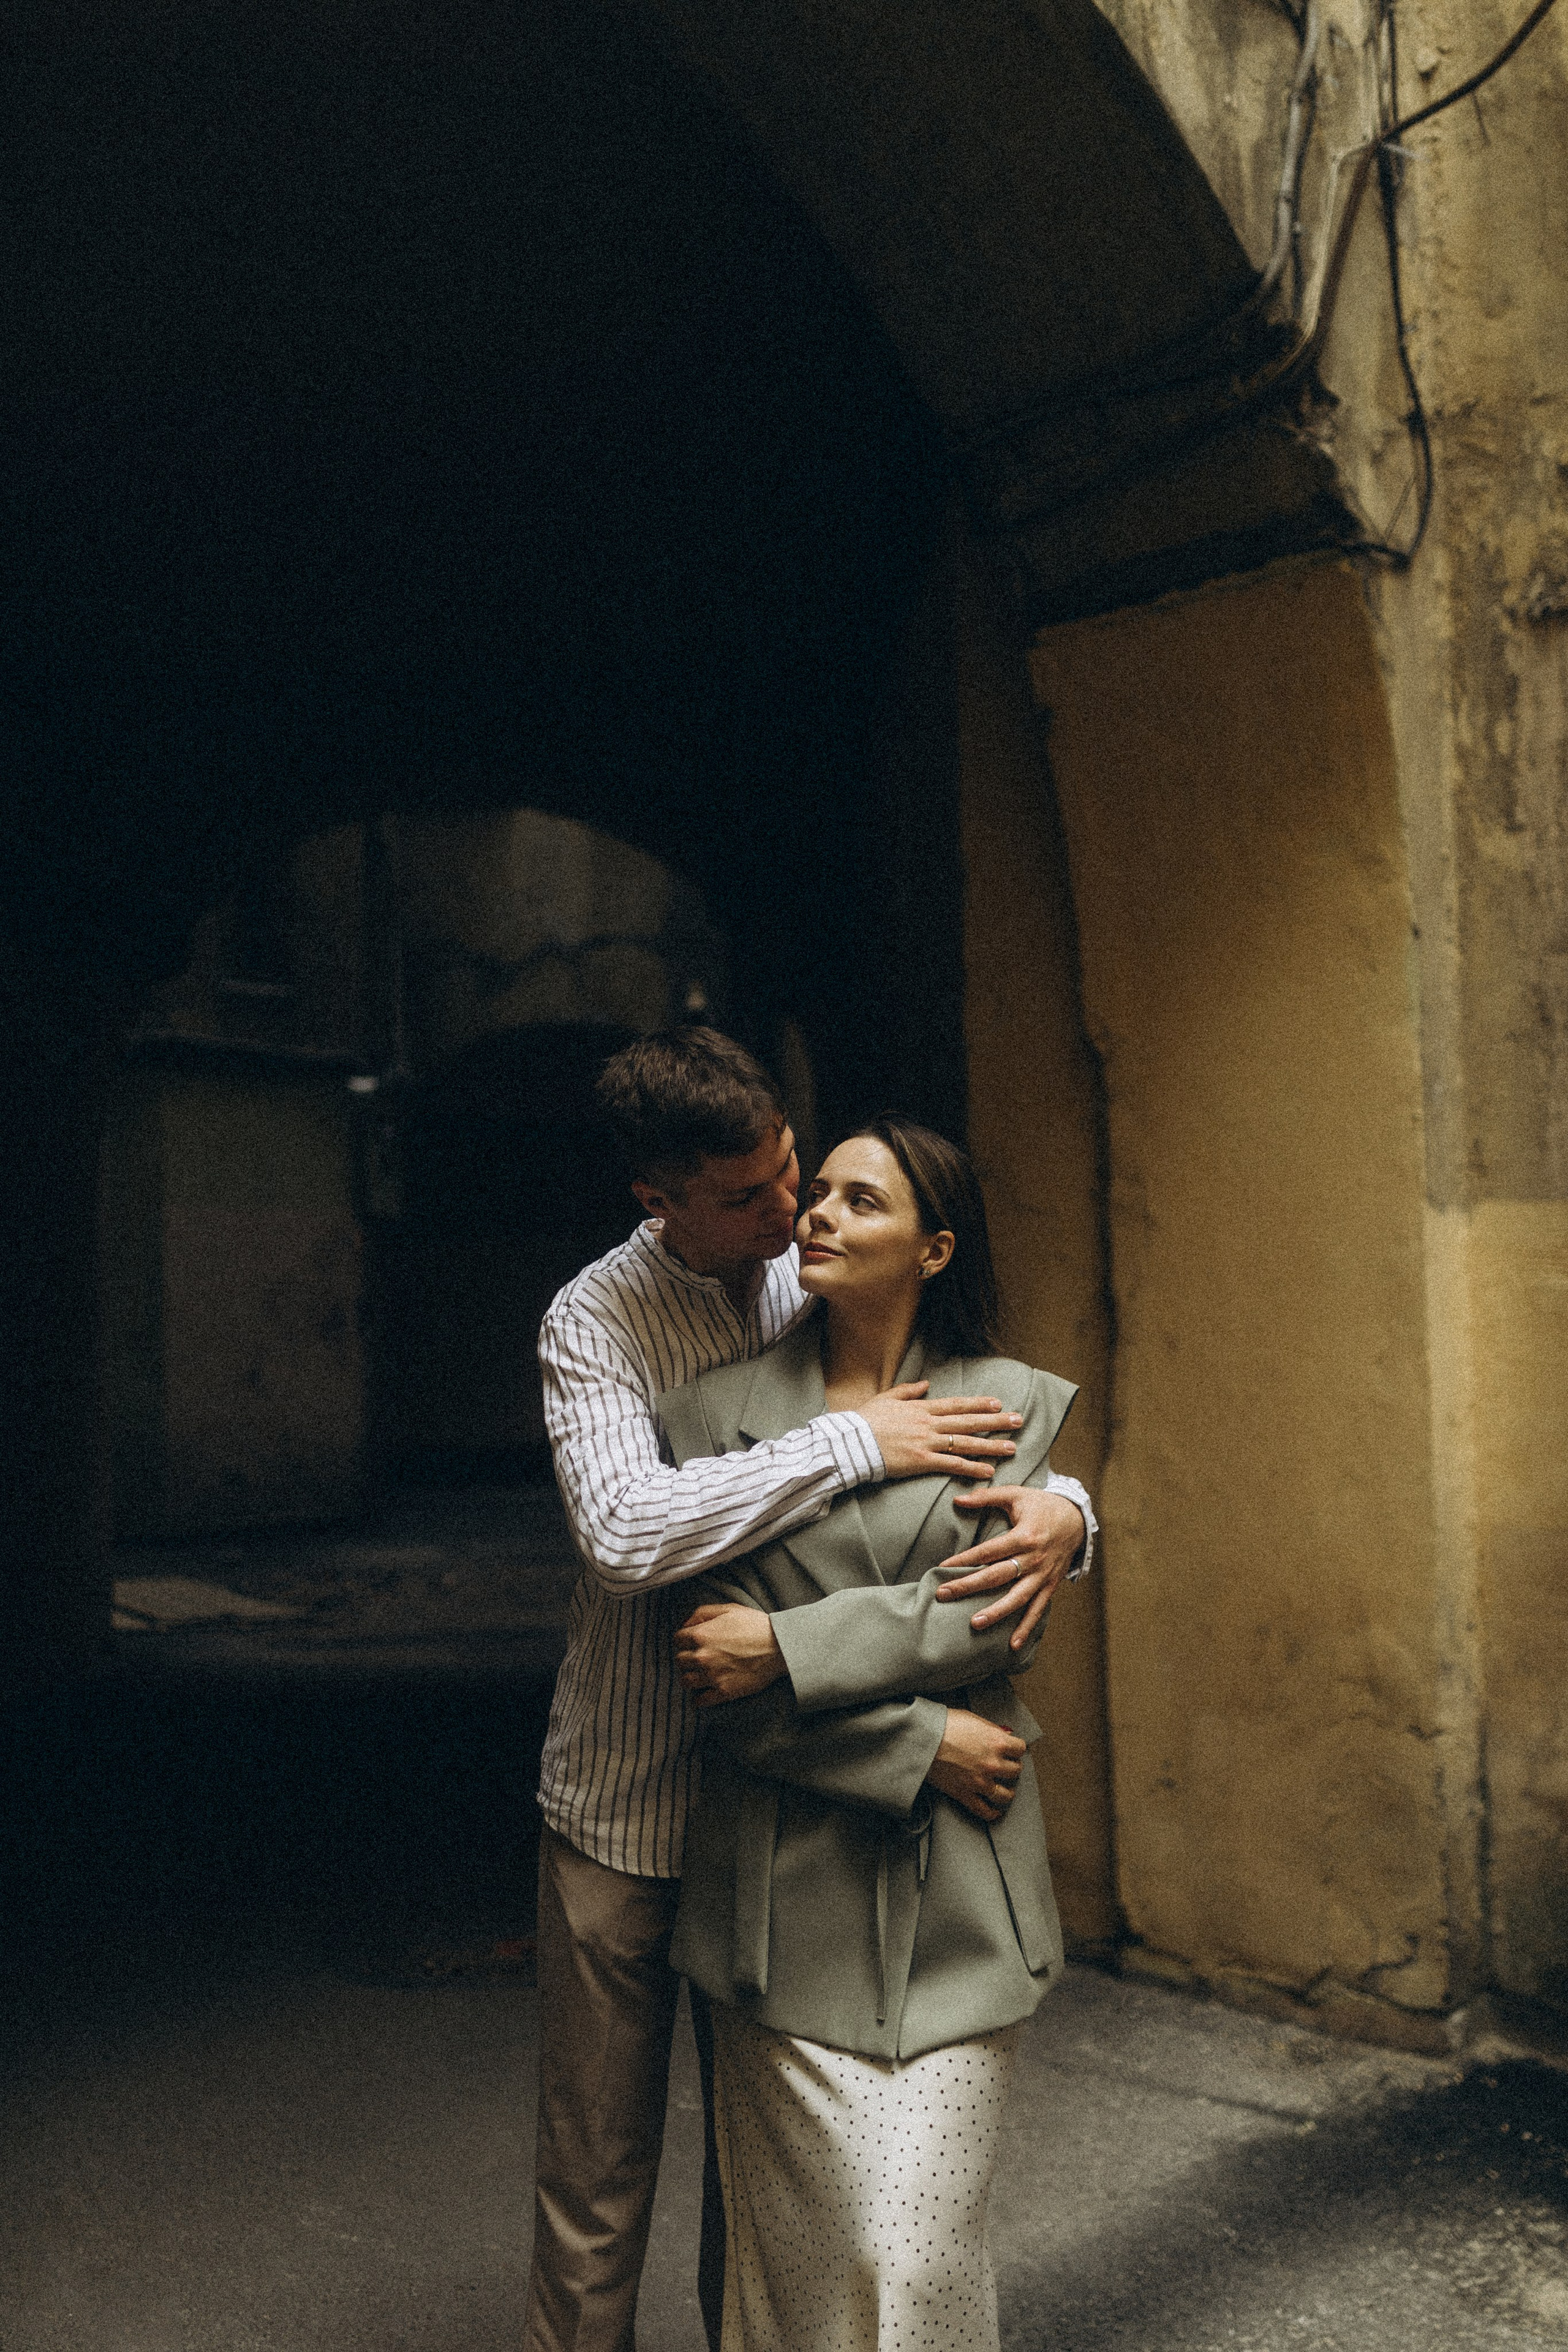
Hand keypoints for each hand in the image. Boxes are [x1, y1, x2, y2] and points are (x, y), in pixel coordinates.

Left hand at [675, 1603, 788, 1707]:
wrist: (779, 1647)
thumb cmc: (755, 1625)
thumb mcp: (728, 1609)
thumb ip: (702, 1613)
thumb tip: (685, 1625)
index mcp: (701, 1635)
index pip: (677, 1640)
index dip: (684, 1640)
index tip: (690, 1642)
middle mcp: (702, 1656)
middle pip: (679, 1661)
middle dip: (686, 1658)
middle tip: (696, 1658)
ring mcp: (712, 1676)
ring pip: (686, 1682)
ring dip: (690, 1677)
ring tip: (698, 1675)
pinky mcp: (723, 1692)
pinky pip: (700, 1701)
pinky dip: (698, 1699)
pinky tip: (703, 1693)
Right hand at [857, 1381, 1021, 1482]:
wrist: (851, 1441)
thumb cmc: (865, 1421)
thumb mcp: (887, 1398)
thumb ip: (908, 1391)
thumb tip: (926, 1384)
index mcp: (921, 1408)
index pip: (957, 1405)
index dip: (979, 1404)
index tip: (998, 1403)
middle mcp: (929, 1423)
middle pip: (969, 1421)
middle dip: (995, 1421)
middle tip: (1018, 1420)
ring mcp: (927, 1442)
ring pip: (966, 1442)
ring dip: (991, 1445)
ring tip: (1012, 1447)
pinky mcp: (922, 1461)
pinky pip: (953, 1465)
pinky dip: (972, 1467)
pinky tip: (988, 1471)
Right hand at [925, 1707, 1027, 1822]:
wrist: (921, 1738)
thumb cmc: (943, 1724)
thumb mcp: (972, 1718)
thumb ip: (992, 1729)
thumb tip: (1006, 1734)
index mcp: (996, 1742)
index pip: (1020, 1749)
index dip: (1016, 1748)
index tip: (1012, 1750)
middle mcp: (992, 1764)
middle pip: (1015, 1771)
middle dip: (1011, 1767)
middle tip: (1006, 1766)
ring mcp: (979, 1782)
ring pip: (1005, 1794)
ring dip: (1007, 1791)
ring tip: (1004, 1789)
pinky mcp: (964, 1794)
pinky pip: (984, 1810)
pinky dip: (992, 1813)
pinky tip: (995, 1811)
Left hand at [934, 1486, 1086, 1651]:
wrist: (1078, 1518)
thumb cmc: (1041, 1504)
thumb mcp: (1016, 1494)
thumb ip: (986, 1496)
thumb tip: (957, 1499)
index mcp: (1024, 1535)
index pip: (988, 1551)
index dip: (965, 1559)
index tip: (943, 1567)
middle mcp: (1034, 1558)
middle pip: (997, 1576)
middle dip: (969, 1586)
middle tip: (944, 1595)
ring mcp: (1043, 1575)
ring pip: (1018, 1597)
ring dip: (997, 1612)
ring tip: (975, 1623)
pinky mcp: (1051, 1585)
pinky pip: (1038, 1609)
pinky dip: (1027, 1627)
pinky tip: (1013, 1644)